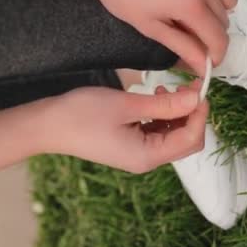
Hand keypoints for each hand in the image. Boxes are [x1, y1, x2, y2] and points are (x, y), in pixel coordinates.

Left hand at [28, 0, 236, 74]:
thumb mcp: (150, 26)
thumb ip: (182, 46)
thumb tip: (202, 67)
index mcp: (190, 5)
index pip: (219, 38)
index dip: (216, 55)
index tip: (207, 61)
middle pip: (224, 21)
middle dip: (212, 35)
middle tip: (192, 37)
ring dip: (217, 12)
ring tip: (195, 14)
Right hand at [41, 84, 208, 173]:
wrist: (47, 125)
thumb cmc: (82, 114)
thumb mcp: (127, 104)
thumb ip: (165, 104)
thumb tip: (196, 99)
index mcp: (147, 156)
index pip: (190, 139)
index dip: (200, 115)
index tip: (199, 89)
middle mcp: (147, 160)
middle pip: (186, 140)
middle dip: (192, 114)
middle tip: (189, 87)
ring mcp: (140, 153)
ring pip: (174, 135)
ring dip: (178, 112)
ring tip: (168, 88)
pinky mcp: (133, 145)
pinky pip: (159, 132)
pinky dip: (164, 115)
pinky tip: (157, 96)